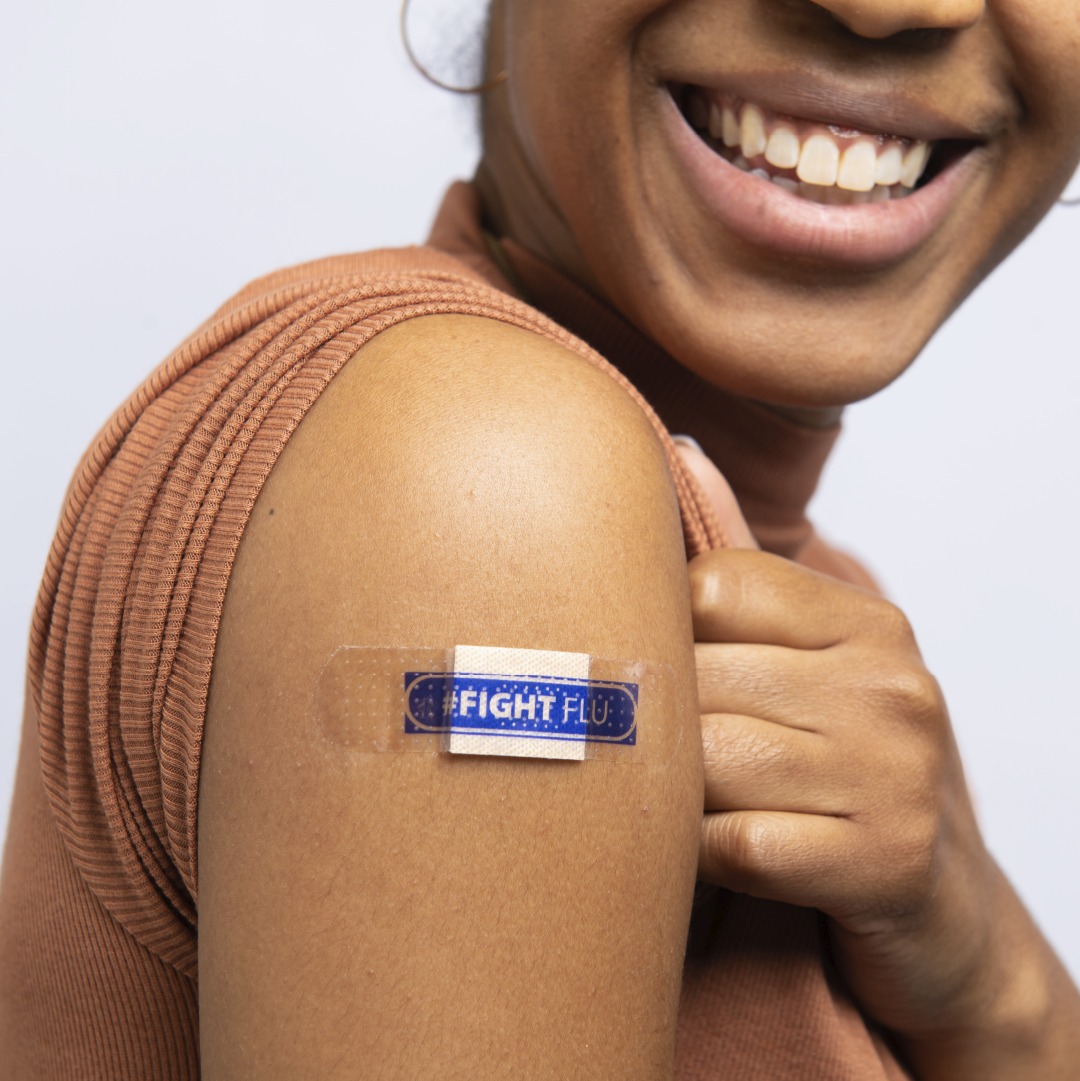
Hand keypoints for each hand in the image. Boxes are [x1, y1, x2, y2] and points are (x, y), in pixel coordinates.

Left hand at [675, 442, 1035, 1049]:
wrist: (935, 904)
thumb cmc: (840, 767)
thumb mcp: (806, 660)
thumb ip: (741, 567)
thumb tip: (682, 450)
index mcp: (867, 623)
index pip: (710, 585)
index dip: (663, 633)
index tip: (659, 673)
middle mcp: (890, 686)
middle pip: (699, 673)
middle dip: (657, 722)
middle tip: (641, 749)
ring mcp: (894, 773)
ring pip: (707, 759)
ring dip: (671, 791)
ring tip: (678, 799)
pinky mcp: (882, 862)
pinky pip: (731, 844)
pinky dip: (698, 856)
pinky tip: (709, 855)